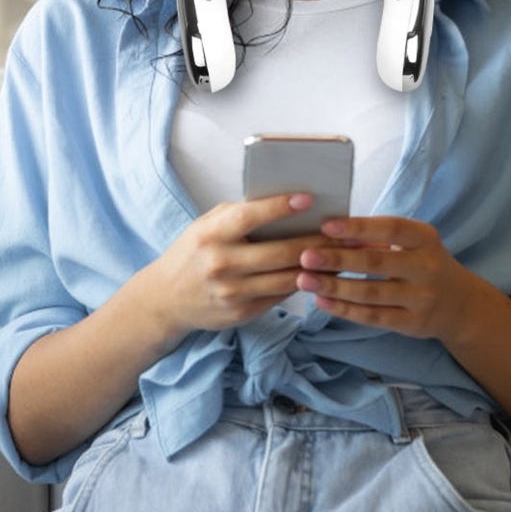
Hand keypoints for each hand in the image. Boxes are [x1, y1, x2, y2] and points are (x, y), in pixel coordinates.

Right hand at [139, 194, 335, 338]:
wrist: (166, 299)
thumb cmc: (194, 253)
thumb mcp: (206, 226)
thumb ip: (238, 215)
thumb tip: (285, 204)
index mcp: (211, 235)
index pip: (249, 217)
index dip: (280, 207)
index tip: (308, 198)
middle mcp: (221, 264)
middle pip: (280, 252)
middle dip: (317, 241)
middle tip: (345, 232)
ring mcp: (232, 292)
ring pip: (287, 277)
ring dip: (319, 266)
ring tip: (344, 253)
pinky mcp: (242, 313)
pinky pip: (281, 294)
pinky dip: (305, 282)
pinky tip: (323, 273)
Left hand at [294, 216, 476, 340]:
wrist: (460, 304)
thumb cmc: (424, 264)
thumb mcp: (414, 243)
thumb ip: (380, 236)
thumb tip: (330, 230)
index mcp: (425, 239)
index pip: (391, 229)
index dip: (358, 227)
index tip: (326, 226)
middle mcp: (426, 268)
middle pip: (376, 263)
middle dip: (337, 259)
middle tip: (305, 256)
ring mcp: (421, 298)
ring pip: (370, 293)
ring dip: (334, 287)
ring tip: (304, 280)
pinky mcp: (412, 323)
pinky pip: (373, 317)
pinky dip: (344, 310)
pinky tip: (321, 302)